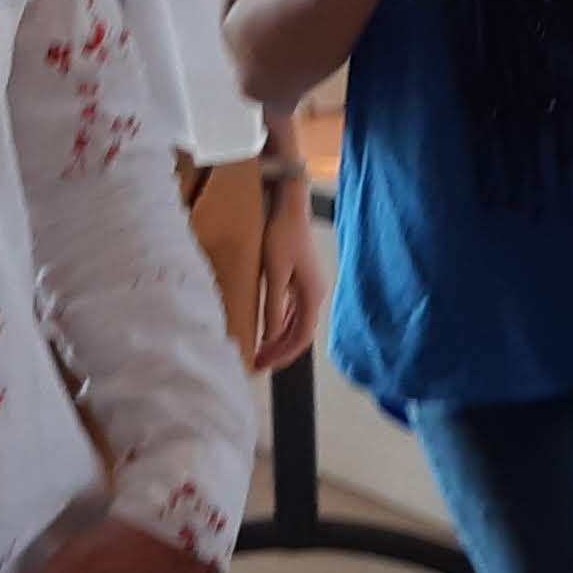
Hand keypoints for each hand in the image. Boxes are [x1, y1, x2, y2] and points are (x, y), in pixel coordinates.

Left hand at [250, 172, 327, 374]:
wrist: (290, 206)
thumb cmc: (283, 234)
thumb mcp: (275, 272)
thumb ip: (274, 306)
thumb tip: (272, 335)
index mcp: (312, 295)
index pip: (302, 337)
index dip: (285, 355)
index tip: (266, 366)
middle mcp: (314, 294)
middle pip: (300, 333)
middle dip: (280, 351)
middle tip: (258, 364)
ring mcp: (308, 287)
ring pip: (296, 323)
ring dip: (279, 340)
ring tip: (260, 351)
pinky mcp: (299, 280)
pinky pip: (292, 311)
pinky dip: (280, 324)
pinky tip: (267, 330)